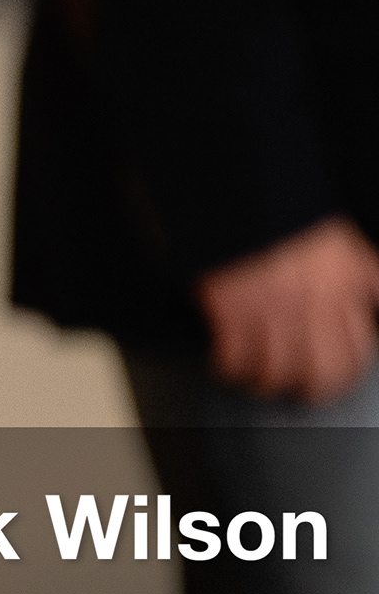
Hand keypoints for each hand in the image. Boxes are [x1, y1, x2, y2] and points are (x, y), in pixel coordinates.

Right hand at [200, 218, 378, 404]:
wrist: (247, 200)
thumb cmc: (294, 222)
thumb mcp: (349, 248)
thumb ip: (368, 282)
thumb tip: (372, 309)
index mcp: (342, 293)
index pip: (357, 352)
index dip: (347, 373)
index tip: (335, 376)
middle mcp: (310, 308)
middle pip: (321, 373)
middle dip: (313, 390)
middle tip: (302, 393)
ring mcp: (269, 313)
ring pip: (276, 373)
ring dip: (267, 382)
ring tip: (261, 379)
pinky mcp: (231, 314)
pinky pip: (232, 360)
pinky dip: (229, 368)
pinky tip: (229, 363)